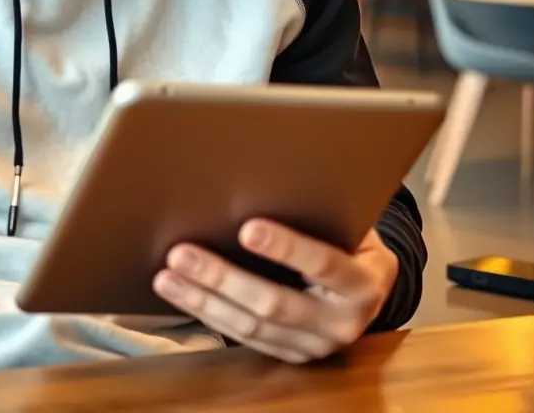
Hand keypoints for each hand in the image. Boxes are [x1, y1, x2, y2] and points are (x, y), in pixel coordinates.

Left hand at [153, 221, 397, 364]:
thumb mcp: (347, 222)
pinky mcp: (290, 355)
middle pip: (275, 303)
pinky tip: (180, 292)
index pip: (324, 264)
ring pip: (251, 326)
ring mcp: (315, 345)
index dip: (286, 247)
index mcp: (363, 283)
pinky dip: (207, 314)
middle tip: (182, 253)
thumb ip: (316, 211)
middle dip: (223, 278)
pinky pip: (244, 338)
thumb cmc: (347, 238)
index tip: (247, 227)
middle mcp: (342, 322)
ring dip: (203, 299)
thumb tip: (266, 178)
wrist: (365, 287)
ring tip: (167, 275)